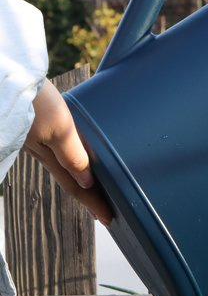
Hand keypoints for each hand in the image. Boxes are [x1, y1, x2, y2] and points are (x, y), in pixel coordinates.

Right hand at [23, 79, 112, 225]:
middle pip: (69, 179)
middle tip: (104, 211)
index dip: (93, 204)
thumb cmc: (31, 100)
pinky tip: (73, 156)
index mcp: (49, 155)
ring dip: (79, 180)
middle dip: (87, 197)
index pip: (76, 187)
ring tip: (93, 189)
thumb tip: (87, 182)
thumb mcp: (58, 127)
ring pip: (62, 166)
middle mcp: (41, 150)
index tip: (109, 220)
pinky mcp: (32, 124)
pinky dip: (69, 160)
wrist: (2, 75)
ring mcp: (34, 138)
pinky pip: (55, 150)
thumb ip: (72, 154)